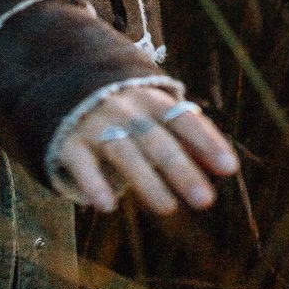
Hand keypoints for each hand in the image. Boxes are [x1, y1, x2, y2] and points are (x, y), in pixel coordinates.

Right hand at [54, 85, 238, 215]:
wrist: (59, 80)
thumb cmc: (123, 109)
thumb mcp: (153, 113)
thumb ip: (188, 136)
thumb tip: (228, 166)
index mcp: (149, 100)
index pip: (182, 119)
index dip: (206, 141)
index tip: (229, 168)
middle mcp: (123, 109)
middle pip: (156, 140)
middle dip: (181, 168)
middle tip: (206, 200)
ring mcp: (94, 122)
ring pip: (122, 151)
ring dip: (145, 179)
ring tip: (168, 208)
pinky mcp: (67, 141)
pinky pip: (81, 162)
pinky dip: (92, 182)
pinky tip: (106, 206)